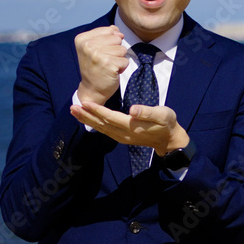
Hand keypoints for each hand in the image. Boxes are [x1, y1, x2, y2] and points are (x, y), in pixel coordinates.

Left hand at [70, 101, 189, 155]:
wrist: (170, 140)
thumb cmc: (167, 123)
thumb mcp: (162, 114)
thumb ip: (147, 112)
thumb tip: (133, 110)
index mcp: (132, 126)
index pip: (110, 117)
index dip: (97, 110)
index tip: (85, 103)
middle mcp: (124, 134)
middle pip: (101, 124)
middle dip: (86, 116)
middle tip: (73, 107)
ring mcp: (122, 137)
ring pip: (101, 128)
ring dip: (88, 120)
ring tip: (75, 113)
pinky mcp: (122, 138)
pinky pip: (105, 131)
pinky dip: (95, 125)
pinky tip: (89, 120)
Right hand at [74, 26, 128, 105]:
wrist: (92, 89)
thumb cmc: (95, 67)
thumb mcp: (95, 47)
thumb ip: (106, 34)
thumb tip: (118, 31)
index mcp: (82, 39)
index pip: (109, 30)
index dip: (110, 42)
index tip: (100, 52)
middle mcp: (88, 45)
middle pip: (117, 39)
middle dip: (115, 50)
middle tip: (105, 60)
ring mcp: (97, 54)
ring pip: (122, 49)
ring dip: (119, 59)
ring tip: (108, 65)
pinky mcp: (108, 64)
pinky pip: (125, 60)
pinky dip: (122, 67)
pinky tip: (112, 72)